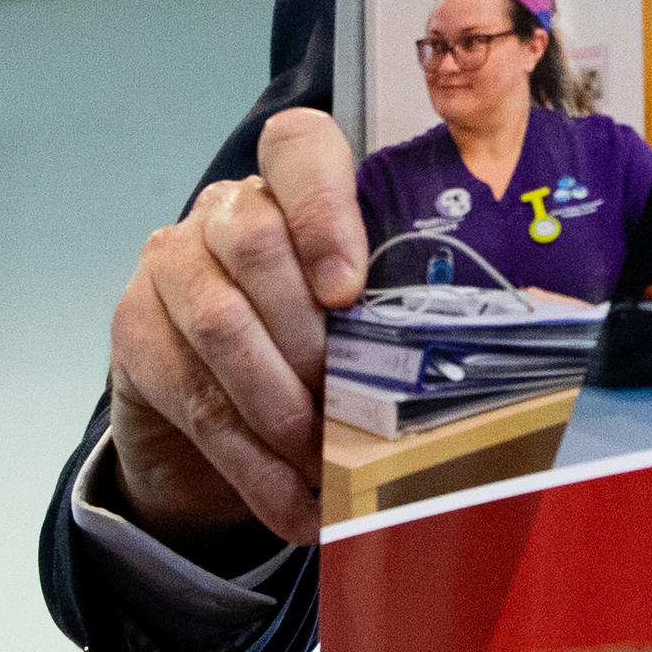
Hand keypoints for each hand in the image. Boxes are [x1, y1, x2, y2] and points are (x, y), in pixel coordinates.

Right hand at [105, 110, 365, 548]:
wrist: (203, 413)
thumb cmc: (308, 354)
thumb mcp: (360, 324)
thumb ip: (404, 313)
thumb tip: (518, 343)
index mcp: (288, 188)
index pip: (298, 146)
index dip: (324, 208)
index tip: (349, 290)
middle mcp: (221, 213)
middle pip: (254, 240)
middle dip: (309, 337)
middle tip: (345, 406)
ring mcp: (169, 266)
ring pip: (220, 323)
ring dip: (280, 406)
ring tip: (322, 464)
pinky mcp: (134, 331)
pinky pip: (193, 397)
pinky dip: (251, 465)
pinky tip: (294, 505)